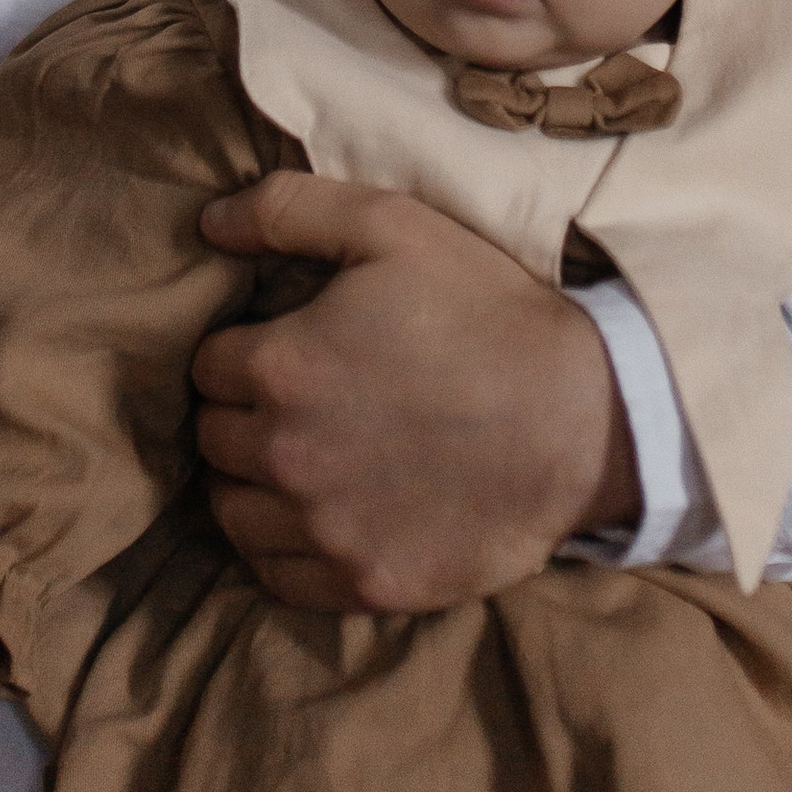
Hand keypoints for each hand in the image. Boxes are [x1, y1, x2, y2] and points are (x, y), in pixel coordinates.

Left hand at [192, 174, 639, 612]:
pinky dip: (286, 549)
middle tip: (302, 403)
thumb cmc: (489, 313)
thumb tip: (207, 223)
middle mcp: (285, 454)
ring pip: (233, 511)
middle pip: (214, 439)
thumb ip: (289, 210)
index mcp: (282, 366)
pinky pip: (277, 576)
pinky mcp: (361, 581)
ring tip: (306, 460)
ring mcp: (322, 527)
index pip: (208, 366)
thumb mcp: (395, 227)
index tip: (290, 350)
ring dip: (253, 484)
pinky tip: (324, 517)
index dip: (246, 352)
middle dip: (244, 415)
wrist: (585, 419)